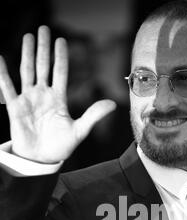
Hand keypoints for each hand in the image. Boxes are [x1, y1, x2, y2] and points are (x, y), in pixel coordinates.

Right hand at [0, 26, 115, 162]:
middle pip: (43, 66)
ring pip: (27, 72)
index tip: (61, 40)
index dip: (60, 57)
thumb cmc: (60, 147)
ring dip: (27, 54)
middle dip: (43, 49)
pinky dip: (3, 74)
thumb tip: (113, 103)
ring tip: (28, 36)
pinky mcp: (15, 108)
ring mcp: (28, 100)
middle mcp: (43, 95)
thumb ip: (93, 115)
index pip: (60, 72)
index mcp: (58, 99)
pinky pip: (8, 88)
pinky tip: (0, 59)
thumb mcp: (79, 131)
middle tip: (44, 29)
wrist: (42, 160)